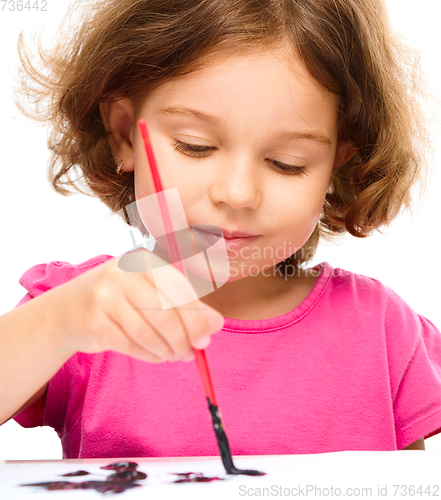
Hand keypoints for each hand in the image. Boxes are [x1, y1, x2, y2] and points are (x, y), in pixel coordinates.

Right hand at [47, 249, 223, 362]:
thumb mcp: (154, 293)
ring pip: (147, 332)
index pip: (178, 289)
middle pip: (163, 312)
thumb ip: (187, 306)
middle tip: (192, 352)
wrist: (70, 308)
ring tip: (175, 355)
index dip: (196, 317)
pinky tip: (157, 356)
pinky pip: (131, 345)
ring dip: (166, 350)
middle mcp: (123, 273)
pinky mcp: (94, 321)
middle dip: (183, 337)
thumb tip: (216, 323)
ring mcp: (105, 296)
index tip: (207, 338)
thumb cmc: (122, 299)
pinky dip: (149, 355)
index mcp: (144, 261)